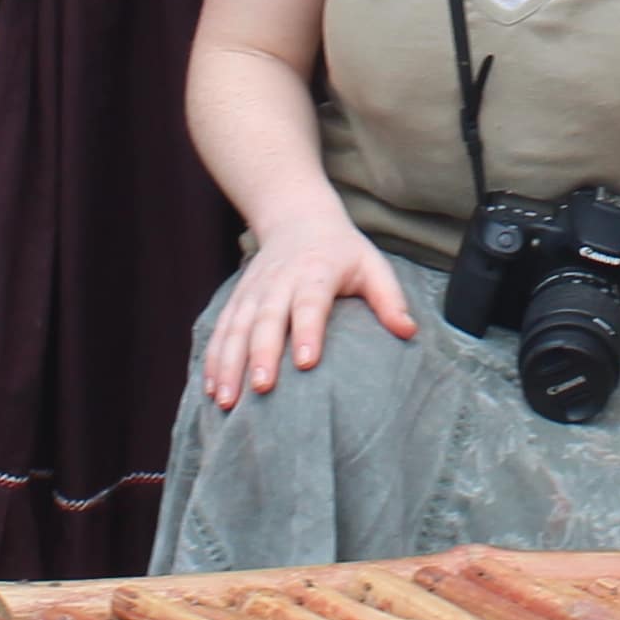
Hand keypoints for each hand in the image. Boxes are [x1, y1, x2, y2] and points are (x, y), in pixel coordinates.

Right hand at [203, 214, 417, 407]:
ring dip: (229, 363)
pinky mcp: (237, 301)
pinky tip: (212, 390)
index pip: (310, 304)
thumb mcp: (372, 265)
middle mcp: (279, 282)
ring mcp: (253, 292)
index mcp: (315, 273)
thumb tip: (407, 332)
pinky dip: (214, 360)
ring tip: (227, 400)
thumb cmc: (342, 251)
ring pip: (236, 328)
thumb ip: (389, 298)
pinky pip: (221, 332)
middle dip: (261, 354)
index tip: (307, 363)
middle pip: (266, 319)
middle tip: (262, 389)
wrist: (297, 218)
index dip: (307, 331)